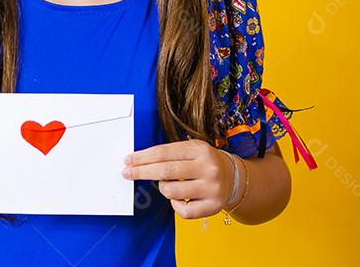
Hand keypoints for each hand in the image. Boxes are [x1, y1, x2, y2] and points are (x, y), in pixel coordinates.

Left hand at [120, 139, 234, 218]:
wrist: (233, 177)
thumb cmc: (204, 162)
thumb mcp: (192, 149)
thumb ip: (169, 153)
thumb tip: (138, 161)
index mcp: (200, 149)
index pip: (164, 152)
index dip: (143, 157)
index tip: (128, 160)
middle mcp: (208, 168)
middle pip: (165, 170)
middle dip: (142, 172)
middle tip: (126, 173)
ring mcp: (212, 188)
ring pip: (171, 191)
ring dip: (162, 188)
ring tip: (167, 184)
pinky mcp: (213, 206)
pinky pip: (183, 210)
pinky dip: (175, 205)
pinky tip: (178, 198)